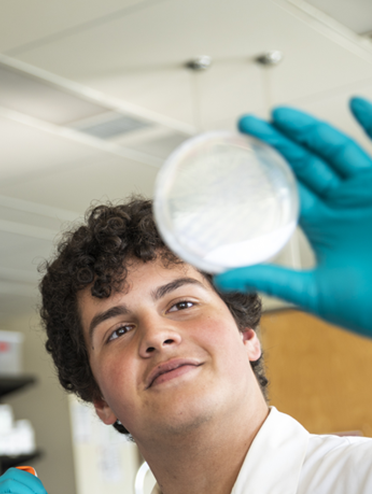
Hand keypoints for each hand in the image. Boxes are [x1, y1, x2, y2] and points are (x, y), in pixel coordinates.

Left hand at [215, 97, 371, 336]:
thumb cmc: (366, 306)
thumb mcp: (311, 291)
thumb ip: (269, 279)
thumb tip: (220, 281)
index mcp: (323, 224)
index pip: (288, 188)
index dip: (266, 168)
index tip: (239, 151)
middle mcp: (344, 203)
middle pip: (306, 164)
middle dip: (278, 142)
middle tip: (246, 122)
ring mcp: (369, 192)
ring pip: (336, 152)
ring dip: (310, 131)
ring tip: (278, 114)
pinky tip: (354, 102)